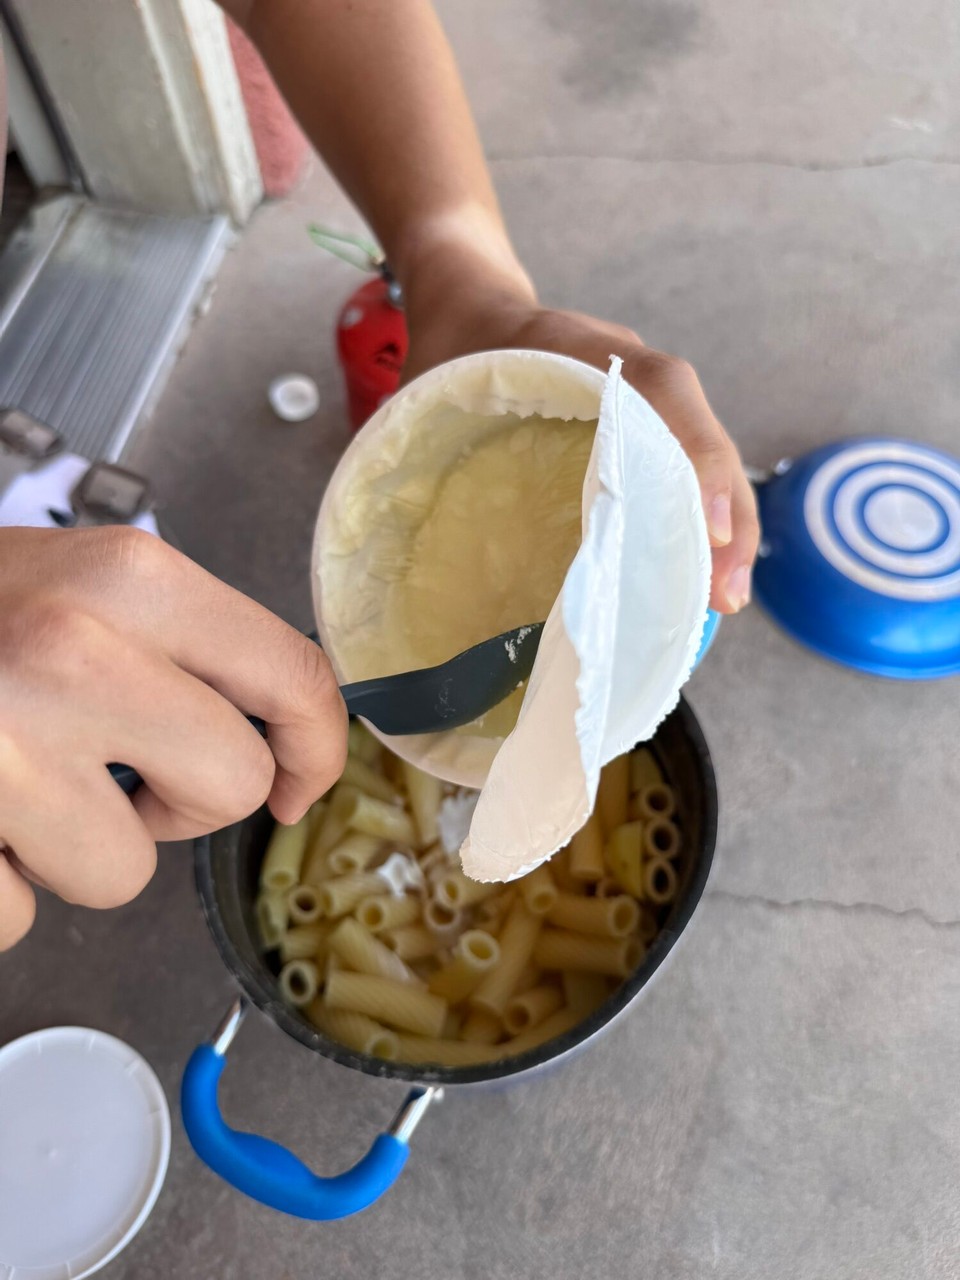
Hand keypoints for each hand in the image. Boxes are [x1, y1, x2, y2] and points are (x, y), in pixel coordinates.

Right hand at [0, 527, 346, 948]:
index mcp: (129, 580)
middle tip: (118, 768)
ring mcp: (4, 751)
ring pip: (126, 871)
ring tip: (11, 780)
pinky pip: (22, 915)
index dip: (316, 745)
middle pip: (231, 788)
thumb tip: (284, 739)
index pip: (293, 676)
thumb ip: (182, 645)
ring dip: (77, 846)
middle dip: (184, 799)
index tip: (298, 780)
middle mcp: (75, 655)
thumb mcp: (76, 580)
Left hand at [401, 247, 758, 615]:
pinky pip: (683, 465)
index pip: (658, 389)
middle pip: (699, 433)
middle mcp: (626, 366)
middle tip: (725, 598)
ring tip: (723, 597)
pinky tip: (697, 570)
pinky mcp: (641, 421)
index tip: (709, 527)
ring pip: (702, 455)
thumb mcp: (428, 387)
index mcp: (576, 347)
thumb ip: (426, 443)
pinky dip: (698, 515)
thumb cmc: (450, 348)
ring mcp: (640, 394)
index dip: (691, 454)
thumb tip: (417, 549)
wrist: (470, 299)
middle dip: (724, 514)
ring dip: (722, 523)